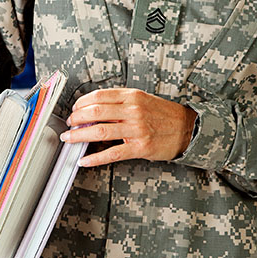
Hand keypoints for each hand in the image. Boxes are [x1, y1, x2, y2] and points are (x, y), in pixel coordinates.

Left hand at [60, 88, 196, 166]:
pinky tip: (84, 160)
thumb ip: (120, 101)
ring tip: (70, 139)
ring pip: (99, 132)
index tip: (74, 109)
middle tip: (69, 125)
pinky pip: (111, 153)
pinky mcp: (139, 147)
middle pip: (95, 112)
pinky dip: (94, 158)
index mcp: (132, 96)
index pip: (98, 96)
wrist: (187, 128)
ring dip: (79, 136)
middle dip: (76, 119)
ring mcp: (136, 129)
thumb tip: (93, 108)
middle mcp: (133, 110)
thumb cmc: (163, 115)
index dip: (81, 103)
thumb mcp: (142, 99)